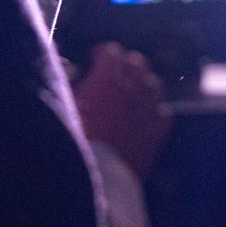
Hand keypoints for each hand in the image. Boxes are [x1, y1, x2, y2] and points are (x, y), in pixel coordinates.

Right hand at [73, 42, 171, 179]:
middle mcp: (132, 88)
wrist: (95, 175)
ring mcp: (147, 111)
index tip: (93, 58)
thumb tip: (70, 71)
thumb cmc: (72, 139)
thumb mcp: (62, 106)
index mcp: (107, 77)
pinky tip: (145, 115)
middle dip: (124, 63)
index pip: (111, 51)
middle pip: (136, 63)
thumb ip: (66, 83)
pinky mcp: (155, 133)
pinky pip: (163, 113)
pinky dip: (155, 110)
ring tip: (132, 89)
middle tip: (113, 72)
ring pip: (154, 84)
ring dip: (143, 82)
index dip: (101, 53)